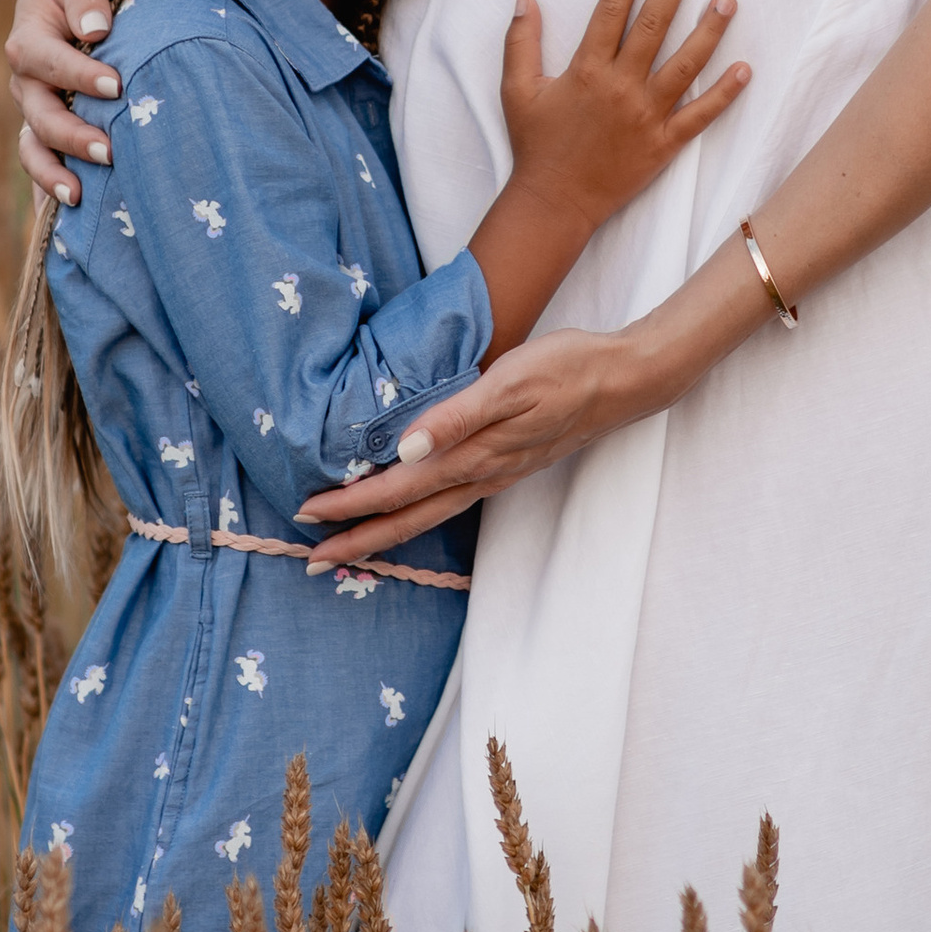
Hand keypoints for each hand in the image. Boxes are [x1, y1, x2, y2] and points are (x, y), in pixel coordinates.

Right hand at [6, 0, 119, 202]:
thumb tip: (97, 28)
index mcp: (28, 40)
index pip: (49, 62)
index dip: (80, 76)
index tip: (118, 86)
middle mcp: (26, 81)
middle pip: (39, 115)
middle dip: (72, 137)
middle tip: (111, 152)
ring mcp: (34, 108)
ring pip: (33, 147)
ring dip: (53, 173)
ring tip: (80, 197)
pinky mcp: (47, 127)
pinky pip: (42, 163)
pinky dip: (48, 192)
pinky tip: (68, 224)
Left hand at [300, 325, 662, 564]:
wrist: (623, 380)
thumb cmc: (566, 370)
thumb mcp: (509, 383)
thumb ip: (454, 417)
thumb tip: (402, 452)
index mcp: (473, 456)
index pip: (397, 490)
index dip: (350, 506)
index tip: (306, 514)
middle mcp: (481, 475)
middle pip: (408, 520)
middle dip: (358, 540)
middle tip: (311, 561)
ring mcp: (496, 475)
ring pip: (428, 515)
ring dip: (385, 533)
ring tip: (348, 547)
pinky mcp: (507, 465)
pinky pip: (450, 501)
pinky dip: (417, 513)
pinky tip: (409, 508)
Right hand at [499, 0, 749, 244]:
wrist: (554, 202)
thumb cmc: (536, 145)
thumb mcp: (517, 90)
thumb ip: (520, 42)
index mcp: (587, 70)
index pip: (611, 12)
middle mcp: (621, 87)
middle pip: (653, 27)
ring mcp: (647, 115)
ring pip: (685, 65)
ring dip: (708, 31)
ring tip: (727, 0)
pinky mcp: (664, 144)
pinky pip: (700, 115)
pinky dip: (724, 93)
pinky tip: (745, 68)